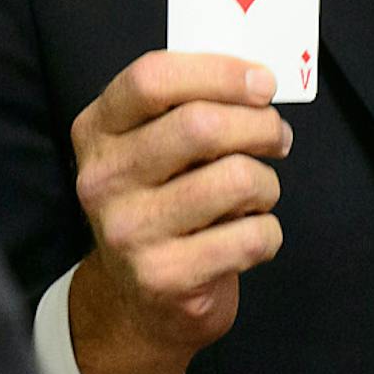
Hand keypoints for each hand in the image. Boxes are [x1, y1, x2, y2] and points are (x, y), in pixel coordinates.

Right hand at [66, 51, 291, 373]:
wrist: (137, 302)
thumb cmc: (162, 204)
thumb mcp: (151, 148)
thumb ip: (188, 108)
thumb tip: (257, 79)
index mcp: (96, 131)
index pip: (151, 78)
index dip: (218, 71)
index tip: (262, 82)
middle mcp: (103, 179)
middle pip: (200, 125)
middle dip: (259, 125)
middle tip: (277, 136)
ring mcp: (129, 231)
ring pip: (235, 179)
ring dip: (267, 183)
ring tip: (259, 192)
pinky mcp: (164, 278)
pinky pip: (249, 238)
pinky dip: (268, 233)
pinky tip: (250, 236)